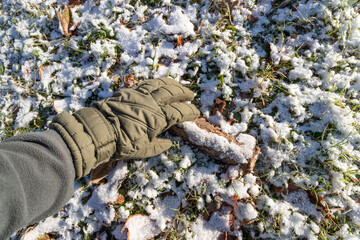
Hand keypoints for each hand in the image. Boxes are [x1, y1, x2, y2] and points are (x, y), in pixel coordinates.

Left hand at [50, 77, 199, 178]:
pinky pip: (147, 83)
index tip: (196, 112)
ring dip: (172, 84)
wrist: (99, 131)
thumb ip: (158, 146)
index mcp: (157, 119)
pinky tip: (160, 83)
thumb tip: (169, 143)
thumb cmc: (122, 144)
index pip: (179, 113)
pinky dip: (157, 82)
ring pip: (160, 85)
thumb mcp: (142, 151)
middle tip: (191, 94)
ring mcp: (141, 95)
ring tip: (179, 86)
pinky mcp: (130, 91)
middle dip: (184, 93)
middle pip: (172, 94)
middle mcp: (152, 104)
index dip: (189, 111)